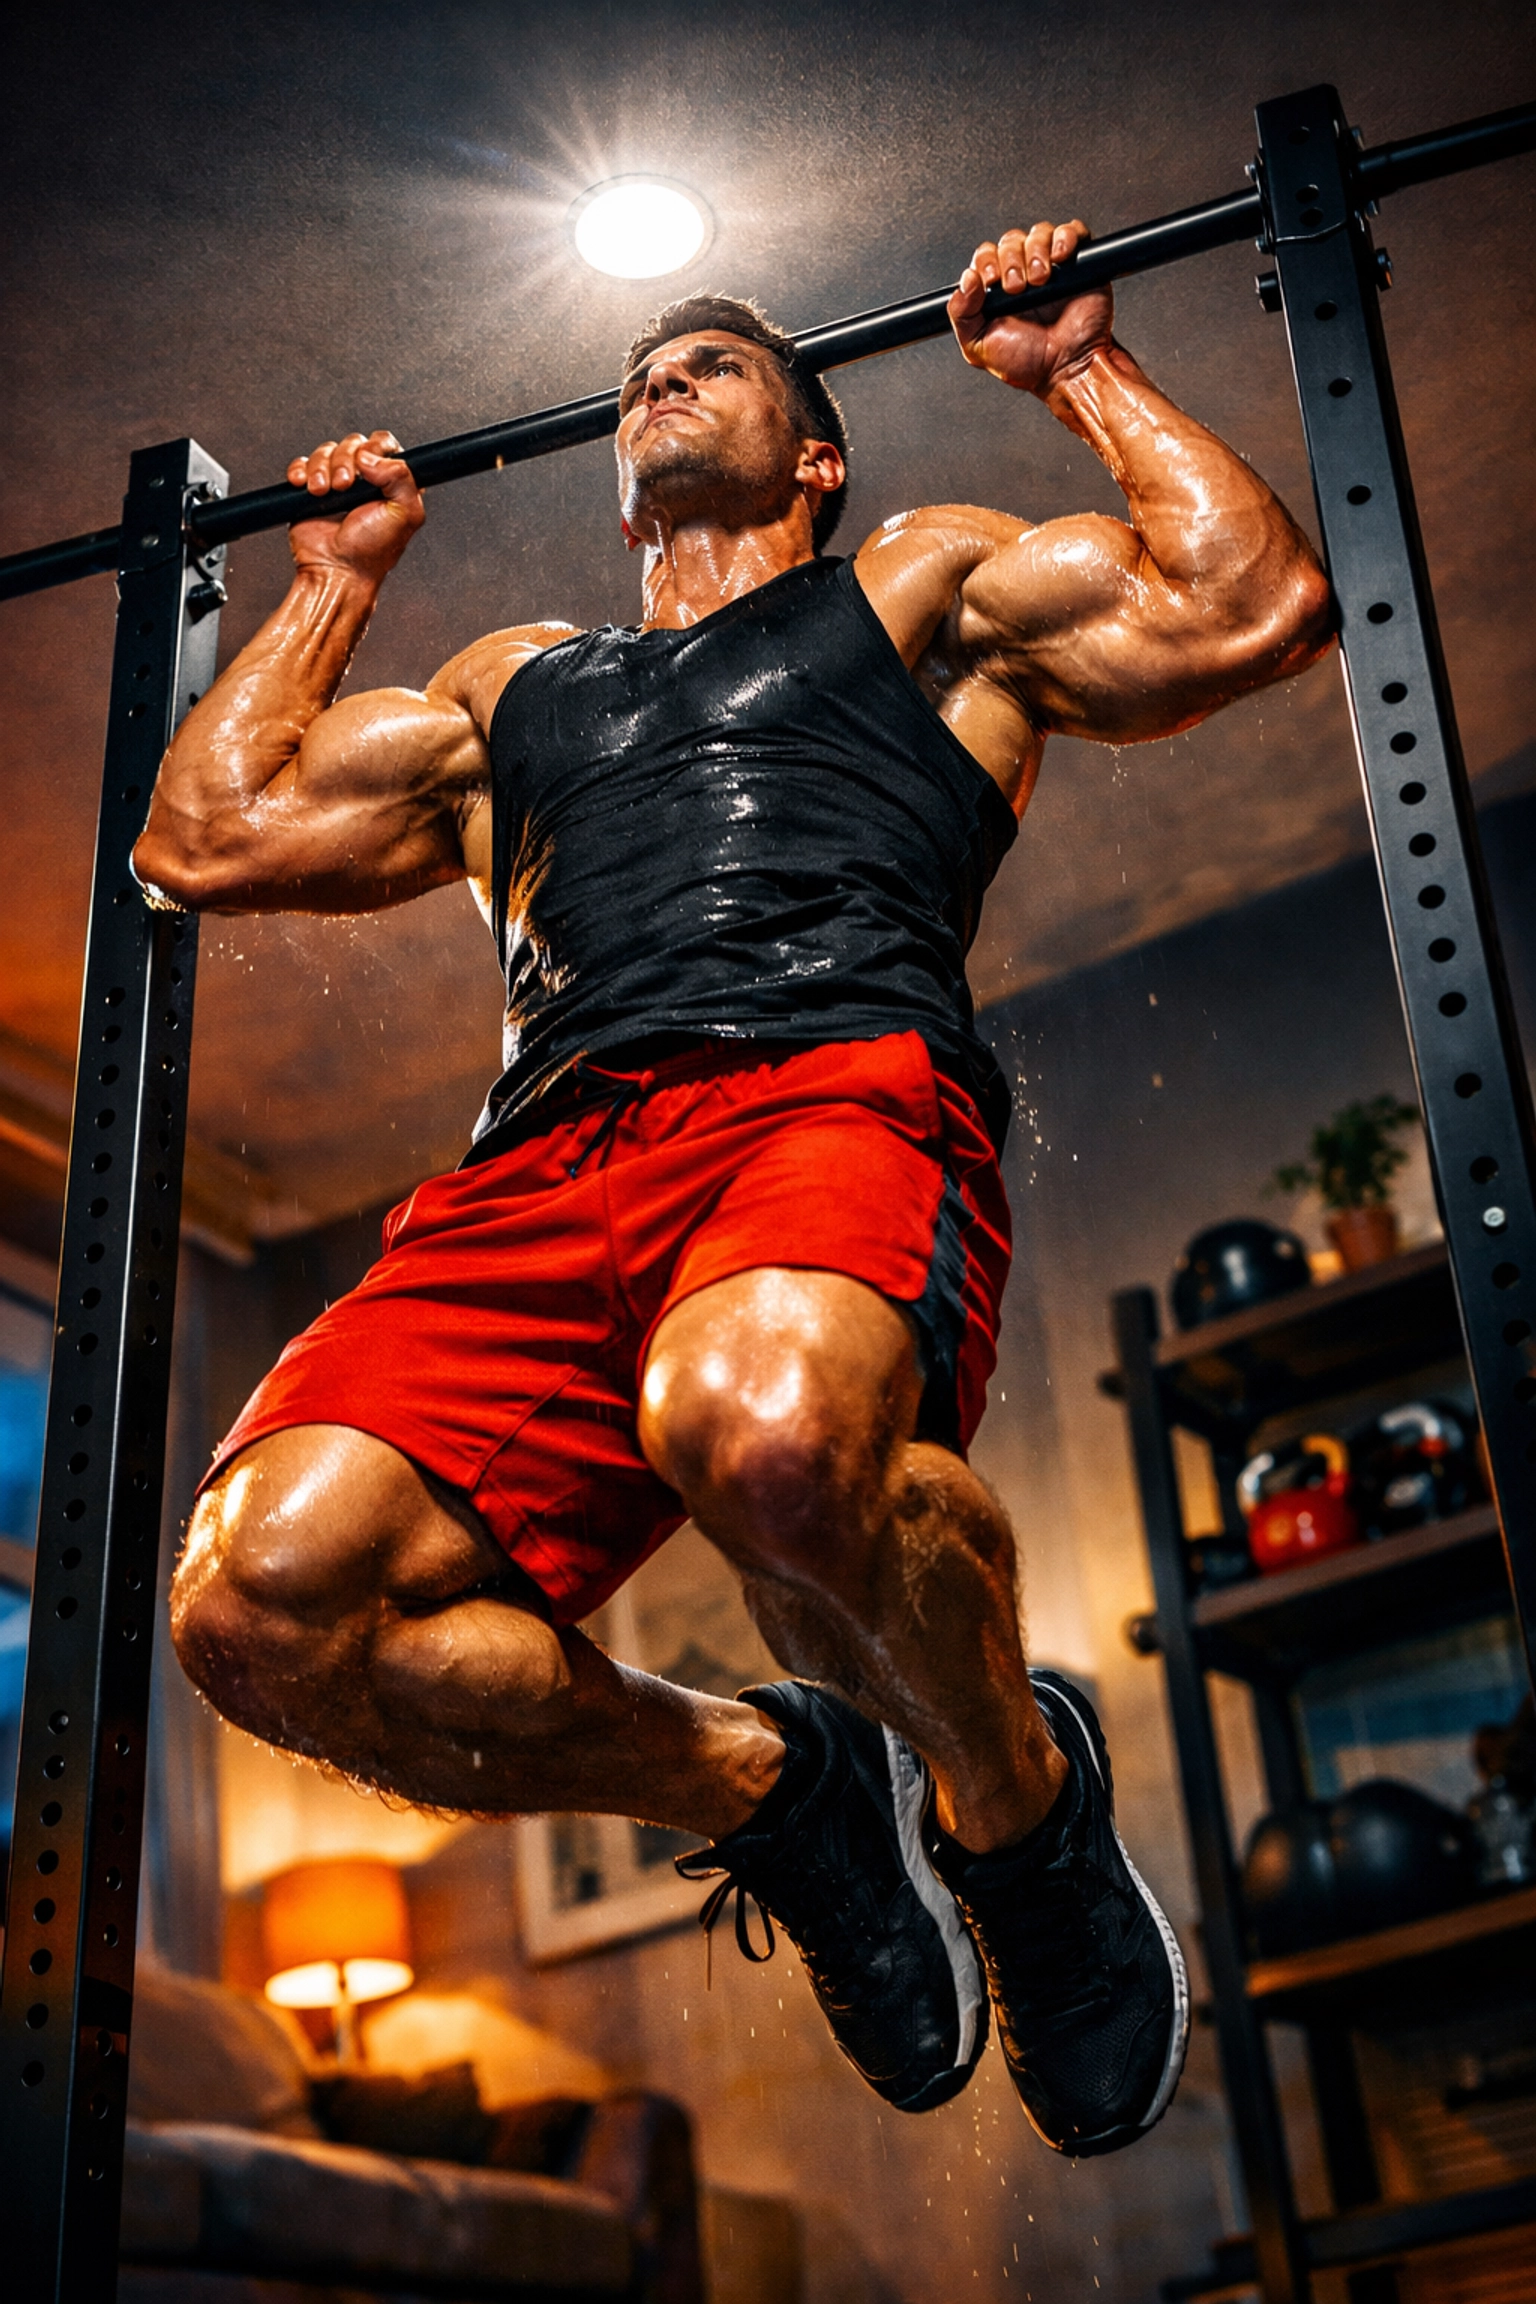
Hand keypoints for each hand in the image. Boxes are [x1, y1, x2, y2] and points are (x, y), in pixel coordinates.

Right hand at [285, 429, 423, 584]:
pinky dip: (302, 471)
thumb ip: (402, 477)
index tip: (369, 467)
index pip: (383, 444)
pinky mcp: (312, 489)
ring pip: (327, 451)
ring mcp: (338, 483)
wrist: (336, 570)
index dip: (374, 448)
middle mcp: (366, 481)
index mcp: (392, 483)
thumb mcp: (405, 514)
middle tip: (345, 487)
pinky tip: (307, 488)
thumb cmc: (371, 552)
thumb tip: (373, 457)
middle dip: (345, 461)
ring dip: (322, 469)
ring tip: (324, 492)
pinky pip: (304, 463)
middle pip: (353, 443)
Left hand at [948, 221, 1112, 398]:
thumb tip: (966, 280)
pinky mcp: (1079, 263)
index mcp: (998, 291)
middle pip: (1011, 241)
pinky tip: (1060, 258)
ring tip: (1040, 280)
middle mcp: (1024, 274)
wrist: (1068, 367)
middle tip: (1017, 289)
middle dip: (1011, 260)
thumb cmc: (1029, 363)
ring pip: (1039, 233)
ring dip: (1036, 251)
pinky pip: (1073, 231)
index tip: (992, 281)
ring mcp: (1052, 266)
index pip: (986, 255)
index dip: (987, 261)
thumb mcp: (979, 346)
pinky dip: (1065, 237)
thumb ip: (961, 315)